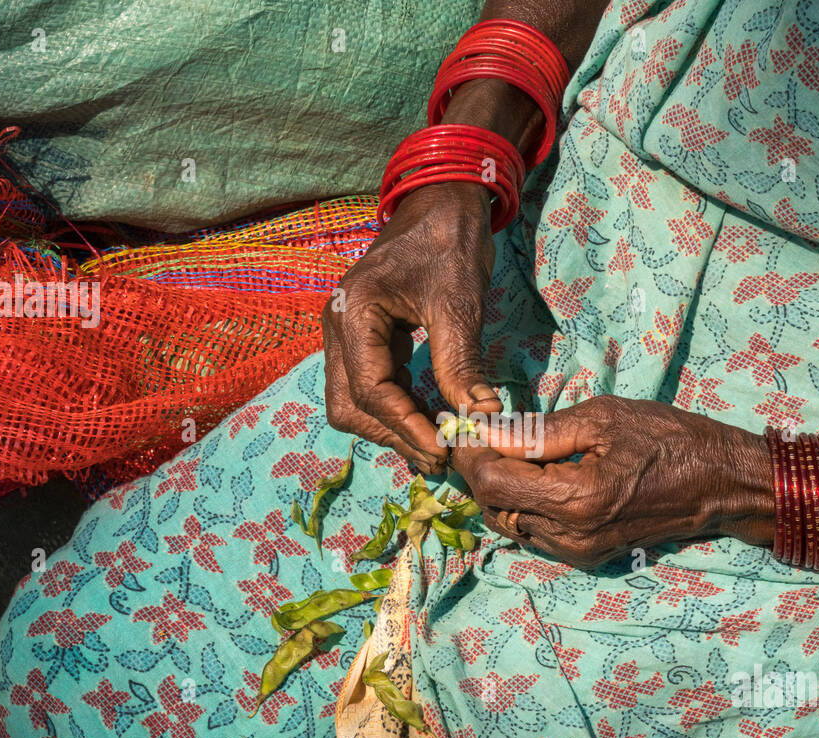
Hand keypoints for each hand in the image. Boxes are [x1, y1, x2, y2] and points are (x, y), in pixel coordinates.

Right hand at [322, 181, 503, 472]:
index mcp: (353, 312)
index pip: (370, 391)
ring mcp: (344, 333)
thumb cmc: (449, 242)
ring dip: (391, 428)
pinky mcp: (361, 337)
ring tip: (436, 445)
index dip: (406, 427)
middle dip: (393, 435)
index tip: (444, 449)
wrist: (442, 201)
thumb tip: (481, 418)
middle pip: (349, 407)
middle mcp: (337, 325)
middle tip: (440, 455)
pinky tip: (429, 420)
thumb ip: (460, 364)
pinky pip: (369, 386)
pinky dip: (396, 409)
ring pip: (353, 403)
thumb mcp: (458, 304)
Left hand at [452, 396, 773, 567]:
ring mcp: (577, 552)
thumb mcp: (603, 419)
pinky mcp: (585, 556)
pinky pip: (533, 533)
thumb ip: (537, 432)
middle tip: (483, 433)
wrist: (720, 484)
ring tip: (508, 450)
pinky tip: (536, 475)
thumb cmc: (668, 439)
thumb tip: (484, 431)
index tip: (465, 423)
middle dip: (478, 469)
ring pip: (508, 523)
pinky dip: (522, 505)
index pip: (490, 481)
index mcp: (574, 499)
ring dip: (498, 488)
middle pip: (491, 506)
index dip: (469, 451)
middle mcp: (570, 536)